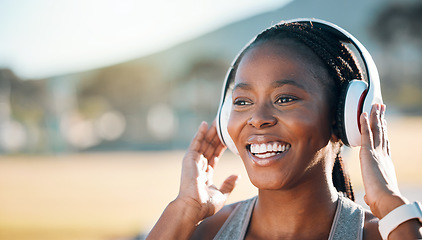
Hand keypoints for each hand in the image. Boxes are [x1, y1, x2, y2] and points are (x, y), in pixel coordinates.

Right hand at [176, 120, 238, 223]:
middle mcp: (199, 165)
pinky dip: (200, 133)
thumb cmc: (205, 205)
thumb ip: (228, 184)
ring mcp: (193, 162)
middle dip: (216, 135)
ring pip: (204, 142)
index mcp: (205, 173)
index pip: (215, 155)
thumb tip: (236, 175)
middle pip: (209, 146)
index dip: (221, 145)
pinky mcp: (189, 159)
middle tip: (223, 123)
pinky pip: (196, 143)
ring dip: (210, 131)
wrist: (193, 208)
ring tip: (217, 120)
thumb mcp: (221, 194)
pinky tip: (205, 124)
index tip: (228, 136)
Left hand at [359, 104, 406, 218]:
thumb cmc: (383, 201)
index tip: (385, 125)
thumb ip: (372, 193)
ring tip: (375, 105)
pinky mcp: (369, 152)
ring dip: (375, 116)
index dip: (385, 134)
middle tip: (381, 108)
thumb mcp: (376, 195)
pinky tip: (362, 114)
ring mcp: (377, 152)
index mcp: (386, 164)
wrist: (387, 199)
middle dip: (381, 120)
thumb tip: (369, 198)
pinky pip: (366, 134)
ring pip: (376, 130)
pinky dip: (364, 123)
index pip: (385, 145)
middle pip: (383, 133)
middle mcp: (383, 155)